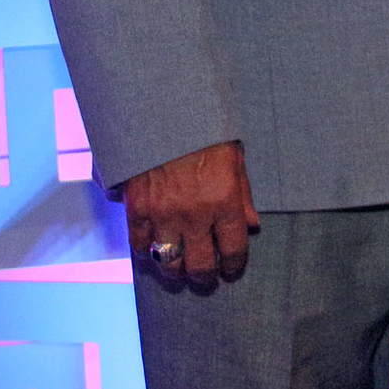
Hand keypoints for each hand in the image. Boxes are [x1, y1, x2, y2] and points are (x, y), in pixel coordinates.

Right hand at [123, 140, 258, 286]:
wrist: (165, 111)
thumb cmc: (206, 133)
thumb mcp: (235, 160)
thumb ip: (243, 196)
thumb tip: (252, 226)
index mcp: (225, 201)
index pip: (234, 249)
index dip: (234, 265)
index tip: (232, 268)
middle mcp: (195, 214)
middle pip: (200, 265)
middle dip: (205, 277)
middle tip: (206, 276)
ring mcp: (163, 214)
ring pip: (169, 262)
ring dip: (176, 271)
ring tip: (180, 268)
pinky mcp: (137, 209)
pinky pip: (139, 245)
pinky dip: (147, 251)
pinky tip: (154, 248)